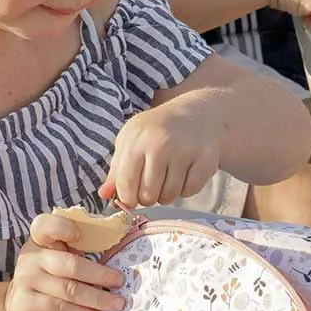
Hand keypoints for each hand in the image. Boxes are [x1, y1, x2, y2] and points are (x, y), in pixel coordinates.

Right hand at [7, 215, 125, 310]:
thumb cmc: (47, 284)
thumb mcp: (56, 262)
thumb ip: (75, 253)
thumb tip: (116, 253)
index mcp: (39, 241)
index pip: (45, 226)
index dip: (62, 227)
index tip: (79, 235)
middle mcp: (31, 259)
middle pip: (70, 264)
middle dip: (99, 274)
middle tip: (120, 281)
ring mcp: (28, 283)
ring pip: (70, 290)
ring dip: (98, 298)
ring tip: (117, 304)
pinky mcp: (31, 306)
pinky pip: (62, 309)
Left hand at [104, 100, 225, 207]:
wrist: (197, 113)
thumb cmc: (157, 130)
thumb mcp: (131, 141)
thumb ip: (116, 170)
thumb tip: (104, 195)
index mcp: (137, 140)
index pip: (126, 187)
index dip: (128, 198)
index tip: (132, 194)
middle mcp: (161, 144)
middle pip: (148, 197)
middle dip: (149, 195)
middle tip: (154, 180)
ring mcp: (185, 151)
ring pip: (169, 197)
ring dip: (167, 193)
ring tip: (169, 174)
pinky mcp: (205, 160)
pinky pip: (188, 192)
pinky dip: (185, 188)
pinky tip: (185, 171)